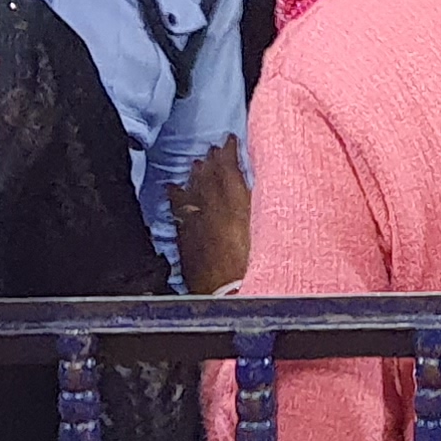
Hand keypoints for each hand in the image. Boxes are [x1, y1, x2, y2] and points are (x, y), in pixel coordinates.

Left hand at [175, 139, 252, 295]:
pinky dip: (177, 199)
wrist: (232, 299)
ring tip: (195, 166)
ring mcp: (198, 226)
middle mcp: (214, 212)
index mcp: (238, 207)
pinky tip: (173, 190)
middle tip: (211, 150)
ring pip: (194, 194)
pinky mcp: (188, 243)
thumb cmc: (257, 268)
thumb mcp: (267, 231)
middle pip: (209, 180)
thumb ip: (259, 206)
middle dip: (210, 162)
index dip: (228, 154)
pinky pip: (180, 213)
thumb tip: (258, 186)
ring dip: (195, 178)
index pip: (229, 171)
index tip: (229, 140)